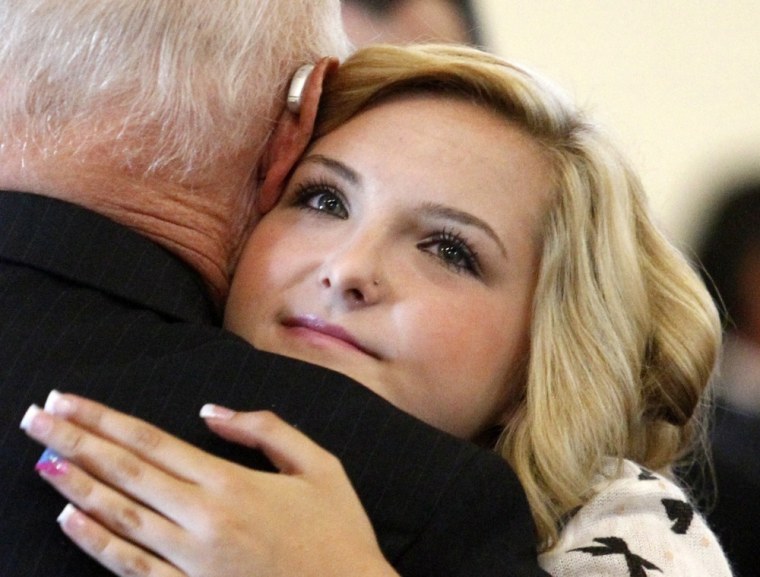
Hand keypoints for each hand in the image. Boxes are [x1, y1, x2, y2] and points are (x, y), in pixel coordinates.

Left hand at [20, 392, 397, 576]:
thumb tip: (211, 412)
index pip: (152, 441)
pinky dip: (97, 544)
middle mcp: (202, 518)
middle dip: (75, 442)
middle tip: (37, 417)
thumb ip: (266, 430)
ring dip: (75, 486)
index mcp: (232, 482)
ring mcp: (192, 560)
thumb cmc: (339, 531)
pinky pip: (133, 568)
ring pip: (119, 516)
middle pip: (125, 471)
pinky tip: (71, 520)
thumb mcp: (320, 465)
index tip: (70, 401)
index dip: (105, 420)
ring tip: (41, 460)